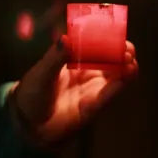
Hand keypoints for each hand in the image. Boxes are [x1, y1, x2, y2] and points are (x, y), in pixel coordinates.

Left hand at [12, 36, 137, 146]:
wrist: (28, 124)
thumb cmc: (32, 94)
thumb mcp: (41, 72)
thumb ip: (55, 57)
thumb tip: (65, 37)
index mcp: (77, 62)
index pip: (98, 46)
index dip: (110, 39)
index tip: (117, 33)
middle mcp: (89, 75)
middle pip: (114, 61)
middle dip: (124, 53)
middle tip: (127, 49)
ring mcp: (93, 91)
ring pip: (118, 77)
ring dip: (127, 68)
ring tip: (129, 61)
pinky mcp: (93, 108)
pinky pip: (109, 95)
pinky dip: (118, 86)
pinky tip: (124, 76)